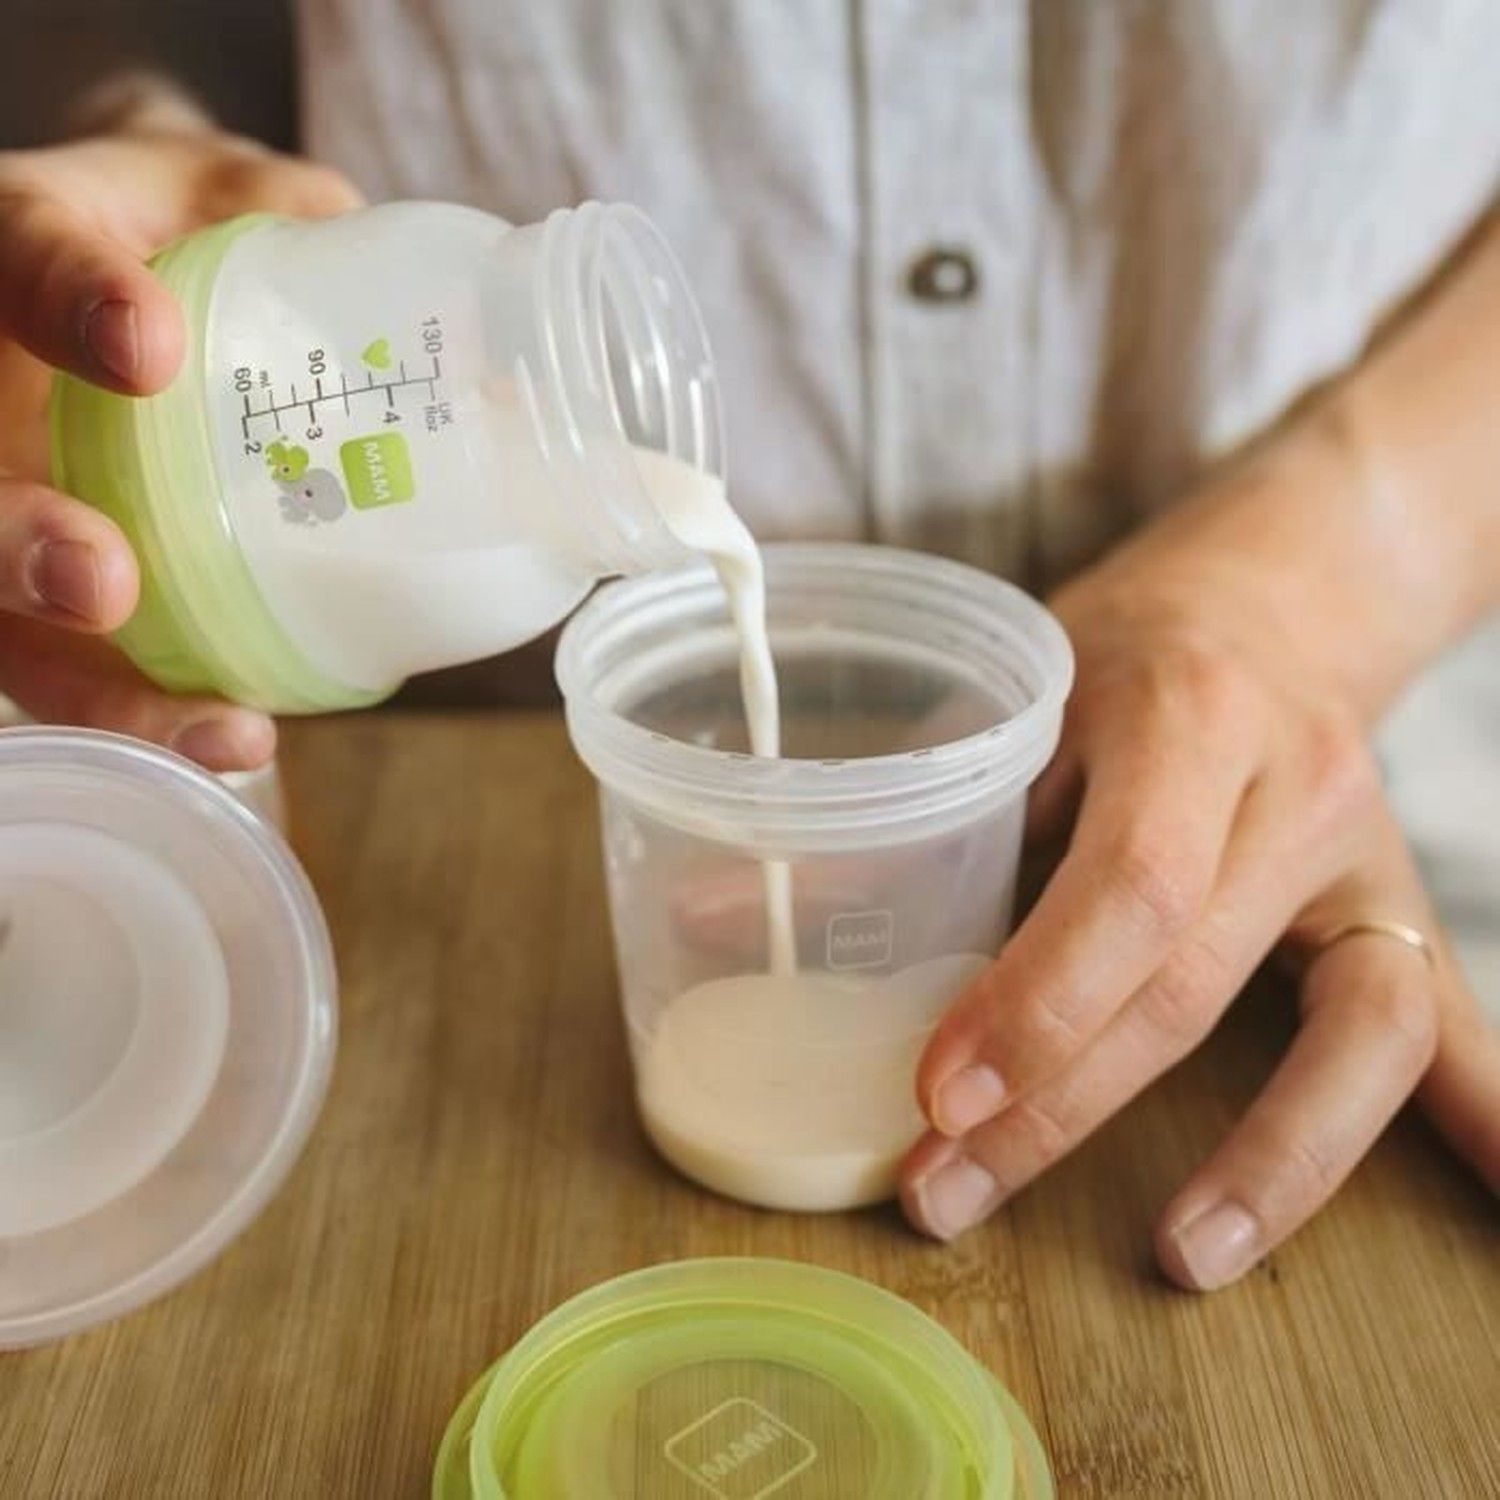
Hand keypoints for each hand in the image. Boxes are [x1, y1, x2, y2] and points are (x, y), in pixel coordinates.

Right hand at [0, 81, 360, 767]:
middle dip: (18, 542)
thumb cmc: (178, 229)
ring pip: (6, 612)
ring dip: (97, 682)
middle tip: (101, 584)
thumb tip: (478, 345)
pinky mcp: (51, 582)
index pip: (20, 260)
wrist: (126, 272)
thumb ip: (309, 229)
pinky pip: (73, 660)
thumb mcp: (232, 195)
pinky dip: (148, 710)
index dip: (72, 302)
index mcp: (22, 251)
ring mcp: (14, 493)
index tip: (147, 345)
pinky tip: (236, 741)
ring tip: (220, 727)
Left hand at [899, 455, 1499, 1285]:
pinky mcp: (1399, 903)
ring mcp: (1366, 856)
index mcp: (1187, 716)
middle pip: (1195, 979)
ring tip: (1180, 1259)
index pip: (1127, 886)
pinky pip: (1448, 1016)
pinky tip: (1487, 1203)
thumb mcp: (1020, 694)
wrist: (1285, 589)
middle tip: (948, 1186)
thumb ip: (908, 809)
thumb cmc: (1131, 640)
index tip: (937, 1091)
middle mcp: (1294, 790)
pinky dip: (1480, 1115)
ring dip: (1275, 1158)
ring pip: (1357, 1026)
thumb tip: (726, 914)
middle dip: (1067, 1103)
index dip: (1036, 1001)